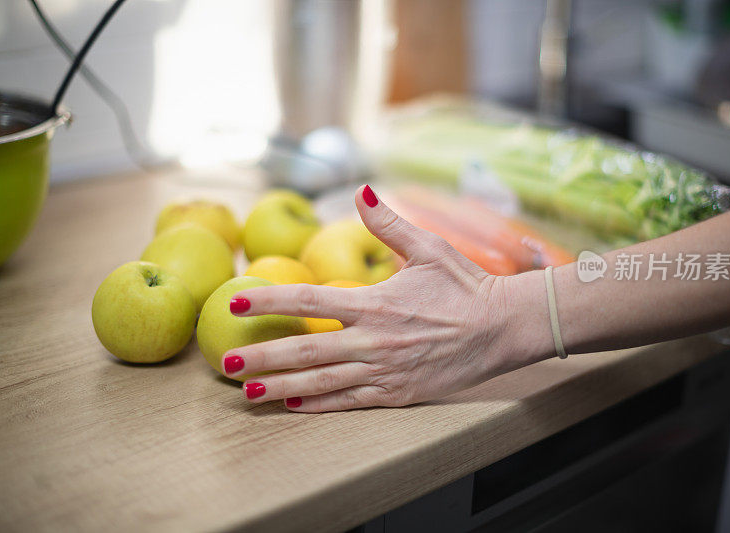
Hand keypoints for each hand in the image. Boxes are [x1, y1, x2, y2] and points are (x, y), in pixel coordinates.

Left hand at [223, 185, 551, 411]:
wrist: (504, 328)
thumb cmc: (466, 287)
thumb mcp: (430, 248)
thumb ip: (389, 224)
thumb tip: (360, 190)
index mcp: (375, 302)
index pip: (309, 300)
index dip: (269, 300)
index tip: (236, 302)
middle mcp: (374, 340)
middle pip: (306, 350)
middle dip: (262, 357)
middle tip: (225, 362)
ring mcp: (385, 370)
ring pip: (322, 382)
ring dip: (281, 387)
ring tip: (248, 393)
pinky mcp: (399, 393)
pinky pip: (351, 402)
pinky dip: (319, 405)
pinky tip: (292, 406)